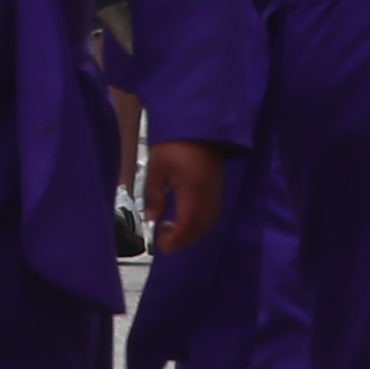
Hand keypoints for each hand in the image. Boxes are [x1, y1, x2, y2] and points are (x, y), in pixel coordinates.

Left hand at [144, 136, 231, 252]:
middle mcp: (209, 195)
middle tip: (164, 240)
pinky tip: (186, 217)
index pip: (187, 226)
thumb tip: (151, 219)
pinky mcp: (219, 185)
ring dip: (192, 232)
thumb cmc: (173, 143)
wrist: (197, 122)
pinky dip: (200, 221)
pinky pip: (212, 212)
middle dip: (183, 239)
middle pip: (200, 228)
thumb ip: (153, 196)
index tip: (161, 246)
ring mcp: (217, 190)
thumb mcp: (156, 168)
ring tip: (172, 229)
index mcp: (193, 192)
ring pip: (208, 222)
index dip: (175, 240)